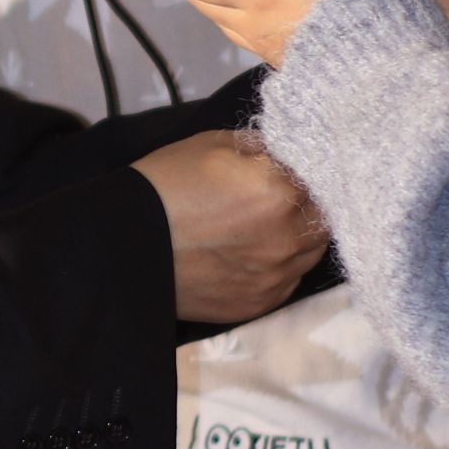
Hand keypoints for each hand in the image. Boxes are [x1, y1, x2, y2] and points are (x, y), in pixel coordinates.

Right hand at [132, 127, 328, 323]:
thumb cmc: (165, 187)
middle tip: (277, 201)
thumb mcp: (213, 144)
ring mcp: (276, 276)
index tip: (293, 172)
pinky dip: (277, 267)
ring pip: (310, 253)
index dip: (308, 173)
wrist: (123, 245)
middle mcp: (288, 238)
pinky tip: (249, 254)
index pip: (322, 177)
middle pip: (324, 219)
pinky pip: (287, 282)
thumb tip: (285, 153)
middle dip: (306, 207)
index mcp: (280, 192)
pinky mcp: (260, 303)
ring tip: (262, 228)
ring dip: (296, 239)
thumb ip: (261, 148)